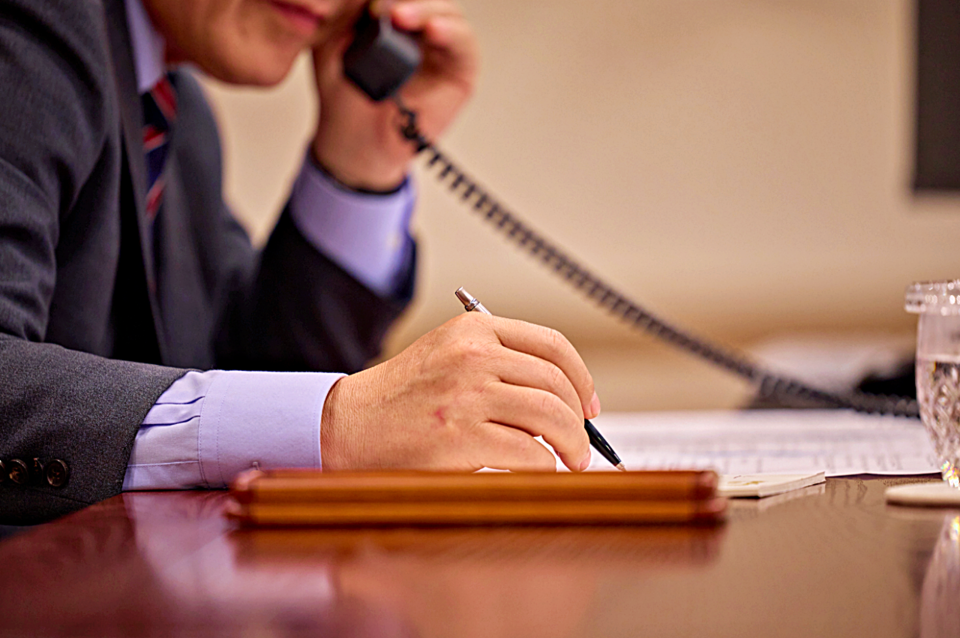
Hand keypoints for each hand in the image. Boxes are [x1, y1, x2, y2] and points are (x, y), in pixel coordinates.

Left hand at [311, 0, 478, 189]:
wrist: (353, 143)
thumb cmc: (343, 97)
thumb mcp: (333, 42)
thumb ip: (350, 12)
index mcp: (395, 18)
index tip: (368, 1)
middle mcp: (422, 29)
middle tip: (381, 5)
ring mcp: (443, 49)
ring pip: (447, 12)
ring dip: (426, 9)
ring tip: (400, 16)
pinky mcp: (460, 72)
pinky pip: (465, 44)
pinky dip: (451, 32)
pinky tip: (433, 31)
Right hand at [321, 313, 601, 471]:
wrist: (346, 425)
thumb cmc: (399, 399)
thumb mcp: (447, 357)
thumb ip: (498, 363)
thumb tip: (562, 398)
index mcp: (474, 330)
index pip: (553, 345)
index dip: (582, 379)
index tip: (589, 406)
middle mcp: (474, 355)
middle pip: (557, 384)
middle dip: (579, 421)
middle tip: (581, 445)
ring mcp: (467, 395)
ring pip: (551, 417)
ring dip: (572, 445)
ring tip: (571, 461)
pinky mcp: (461, 437)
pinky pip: (530, 453)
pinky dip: (545, 468)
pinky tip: (540, 473)